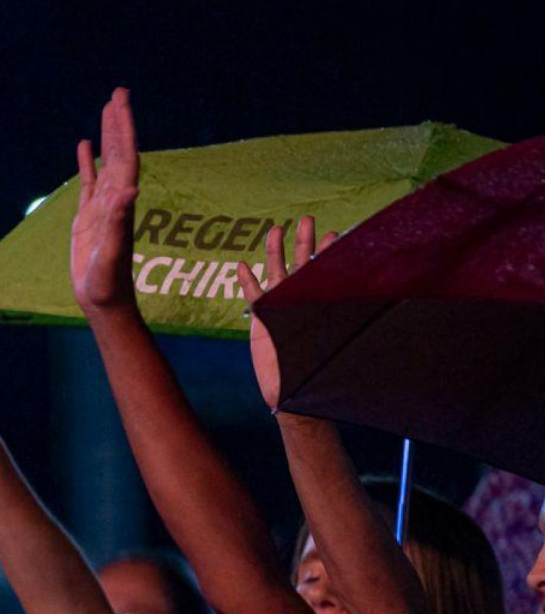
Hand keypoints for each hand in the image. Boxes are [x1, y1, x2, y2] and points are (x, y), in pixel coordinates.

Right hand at [71, 86, 139, 315]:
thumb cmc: (108, 281)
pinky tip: (83, 146)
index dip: (124, 129)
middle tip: (118, 92)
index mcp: (122, 201)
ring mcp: (102, 206)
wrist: (103, 300)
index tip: (121, 103)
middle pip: (119, 152)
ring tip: (106, 109)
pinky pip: (88, 182)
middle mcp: (116, 198)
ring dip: (107, 136)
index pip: (126, 157)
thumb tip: (129, 189)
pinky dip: (86, 162)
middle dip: (118, 123)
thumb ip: (119, 220)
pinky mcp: (88, 217)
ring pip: (105, 163)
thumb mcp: (114, 252)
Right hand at [238, 216, 336, 411]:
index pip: (325, 274)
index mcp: (320, 305)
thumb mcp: (333, 343)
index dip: (329, 255)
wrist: (293, 393)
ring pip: (276, 273)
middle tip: (307, 220)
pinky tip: (243, 264)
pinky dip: (247, 280)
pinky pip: (252, 295)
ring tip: (277, 230)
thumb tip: (371, 310)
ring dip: (276, 251)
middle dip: (304, 242)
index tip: (336, 236)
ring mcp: (279, 307)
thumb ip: (341, 325)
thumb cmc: (317, 372)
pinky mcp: (261, 319)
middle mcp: (300, 301)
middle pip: (301, 265)